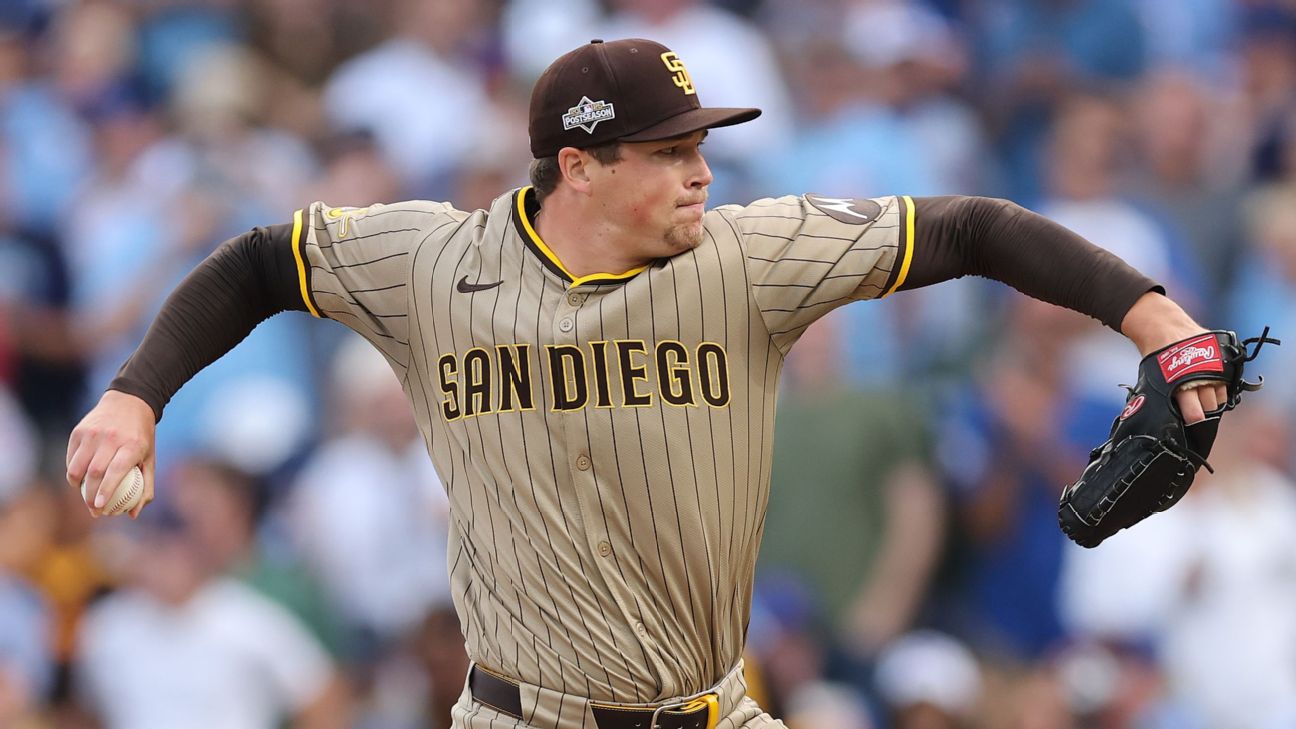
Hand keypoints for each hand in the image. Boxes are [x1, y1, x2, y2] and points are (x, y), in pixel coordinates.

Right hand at [66, 390, 155, 517]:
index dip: (105, 491)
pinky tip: (79, 480)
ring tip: (85, 496)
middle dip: (90, 496)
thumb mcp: (150, 458)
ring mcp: (93, 433)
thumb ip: (146, 487)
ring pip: (77, 467)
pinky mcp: (79, 431)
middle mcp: (111, 438)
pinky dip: (73, 472)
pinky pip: (71, 458)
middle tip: (94, 510)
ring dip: (78, 486)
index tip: (101, 508)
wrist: (129, 402)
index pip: (115, 471)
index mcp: (131, 445)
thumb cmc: (141, 437)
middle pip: (94, 473)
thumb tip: (133, 514)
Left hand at [1120, 292, 1225, 424]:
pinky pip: (1227, 383)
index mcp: (1181, 382)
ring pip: (1220, 397)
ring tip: (1201, 393)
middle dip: (1202, 410)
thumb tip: (1163, 416)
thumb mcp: (1154, 376)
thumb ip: (1164, 396)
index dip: (1194, 418)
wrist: (1164, 326)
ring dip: (1212, 399)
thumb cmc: (1157, 354)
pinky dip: (1220, 387)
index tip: (1192, 421)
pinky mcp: (1223, 358)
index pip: (1195, 411)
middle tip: (1193, 406)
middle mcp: (1201, 375)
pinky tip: (1210, 384)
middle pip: (1210, 406)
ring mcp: (1215, 366)